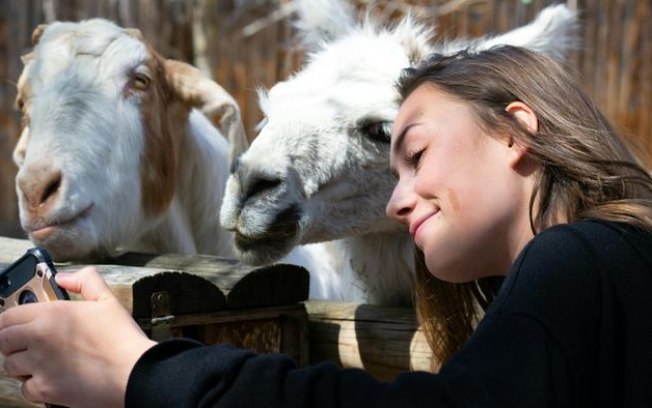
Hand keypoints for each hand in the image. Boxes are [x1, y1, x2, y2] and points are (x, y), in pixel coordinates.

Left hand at [0, 266, 156, 407]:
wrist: (132, 371)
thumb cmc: (122, 338)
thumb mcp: (108, 300)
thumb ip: (85, 281)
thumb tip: (63, 277)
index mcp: (52, 314)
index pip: (8, 316)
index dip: (10, 321)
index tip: (17, 325)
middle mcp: (39, 338)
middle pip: (3, 341)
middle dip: (12, 343)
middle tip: (28, 345)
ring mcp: (39, 366)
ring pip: (10, 366)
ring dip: (21, 365)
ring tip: (39, 363)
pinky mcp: (45, 390)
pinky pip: (24, 389)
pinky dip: (34, 386)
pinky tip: (49, 379)